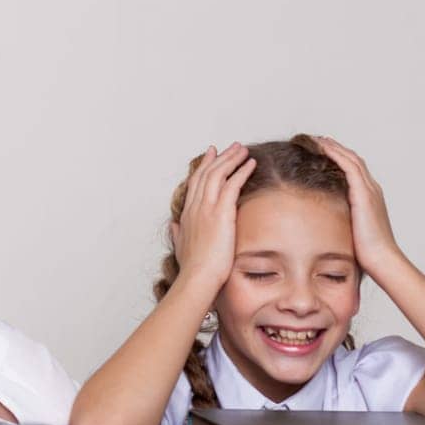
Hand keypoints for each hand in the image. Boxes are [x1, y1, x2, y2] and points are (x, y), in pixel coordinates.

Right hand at [170, 143, 255, 297]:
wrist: (197, 278)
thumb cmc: (192, 268)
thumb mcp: (180, 246)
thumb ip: (178, 233)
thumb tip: (174, 224)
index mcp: (187, 213)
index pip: (196, 182)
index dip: (204, 166)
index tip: (211, 155)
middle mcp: (195, 206)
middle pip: (207, 173)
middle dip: (220, 157)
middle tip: (231, 146)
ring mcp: (207, 208)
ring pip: (218, 174)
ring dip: (231, 159)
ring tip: (243, 150)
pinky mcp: (221, 213)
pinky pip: (232, 184)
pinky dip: (241, 171)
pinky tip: (250, 163)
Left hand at [317, 136, 406, 277]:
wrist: (381, 259)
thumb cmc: (366, 251)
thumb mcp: (350, 230)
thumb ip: (341, 220)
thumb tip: (323, 222)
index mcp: (369, 197)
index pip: (353, 170)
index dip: (338, 157)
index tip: (322, 150)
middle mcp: (371, 189)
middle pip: (352, 159)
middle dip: (334, 147)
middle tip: (316, 139)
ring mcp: (369, 190)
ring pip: (350, 159)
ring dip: (332, 147)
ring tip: (315, 139)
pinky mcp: (364, 195)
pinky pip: (349, 168)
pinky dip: (336, 155)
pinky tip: (322, 149)